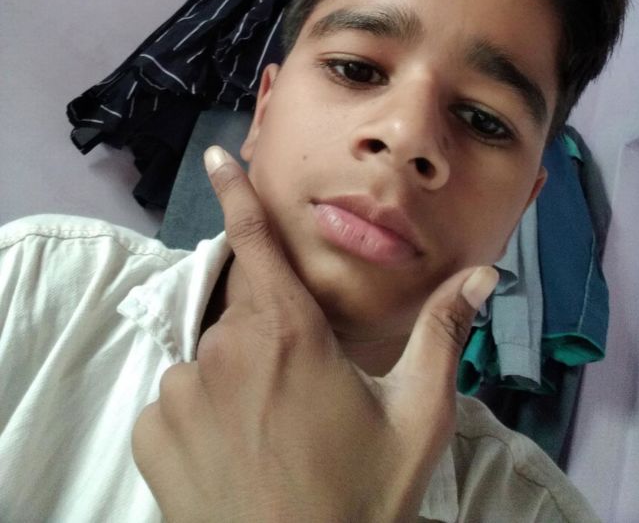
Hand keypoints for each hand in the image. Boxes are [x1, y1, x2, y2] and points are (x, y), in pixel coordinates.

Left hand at [132, 146, 497, 522]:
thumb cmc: (360, 499)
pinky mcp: (152, 432)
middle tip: (301, 389)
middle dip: (268, 329)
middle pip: (242, 310)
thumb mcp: (416, 418)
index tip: (217, 155)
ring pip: (210, 357)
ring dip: (237, 375)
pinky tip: (232, 455)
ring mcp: (181, 390)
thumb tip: (482, 274)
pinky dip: (200, 412)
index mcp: (288, 332)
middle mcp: (225, 349)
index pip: (255, 241)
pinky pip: (177, 399)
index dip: (236, 192)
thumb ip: (441, 336)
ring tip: (272, 432)